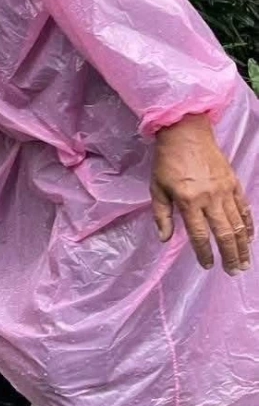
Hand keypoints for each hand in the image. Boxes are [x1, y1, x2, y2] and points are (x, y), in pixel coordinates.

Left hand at [151, 114, 253, 273]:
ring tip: (244, 262)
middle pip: (224, 233)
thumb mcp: (156, 187)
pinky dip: (248, 225)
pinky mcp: (234, 184)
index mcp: (188, 201)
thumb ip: (161, 214)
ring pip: (238, 225)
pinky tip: (249, 238)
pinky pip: (244, 209)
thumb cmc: (167, 162)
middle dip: (230, 255)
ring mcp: (225, 191)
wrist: (185, 134)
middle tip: (233, 271)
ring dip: (242, 246)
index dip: (204, 253)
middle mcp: (210, 198)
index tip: (207, 265)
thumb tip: (165, 239)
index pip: (199, 234)